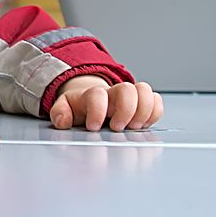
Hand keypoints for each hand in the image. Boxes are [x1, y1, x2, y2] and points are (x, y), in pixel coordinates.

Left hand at [49, 75, 163, 131]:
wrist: (91, 102)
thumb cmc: (79, 108)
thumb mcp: (64, 110)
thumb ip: (59, 114)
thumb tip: (62, 121)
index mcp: (92, 95)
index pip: (97, 94)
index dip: (97, 111)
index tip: (93, 127)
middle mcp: (113, 93)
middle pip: (127, 88)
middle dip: (126, 110)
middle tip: (118, 128)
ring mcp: (130, 97)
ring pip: (144, 90)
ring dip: (143, 111)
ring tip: (134, 127)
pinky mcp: (142, 104)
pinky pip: (156, 101)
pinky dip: (154, 113)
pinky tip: (143, 125)